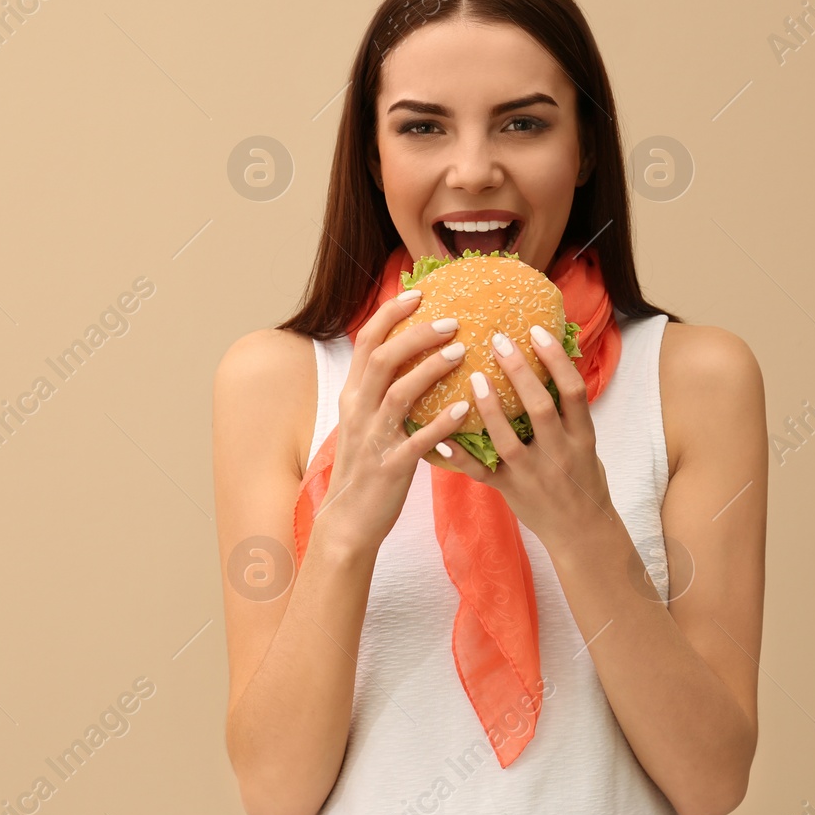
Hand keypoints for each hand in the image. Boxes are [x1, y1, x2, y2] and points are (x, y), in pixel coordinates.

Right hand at [313, 289, 473, 556]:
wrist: (349, 521)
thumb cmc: (367, 467)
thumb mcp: (365, 421)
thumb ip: (382, 389)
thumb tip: (412, 356)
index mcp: (353, 395)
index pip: (367, 342)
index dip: (391, 313)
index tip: (419, 293)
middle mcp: (358, 411)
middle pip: (383, 359)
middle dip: (417, 335)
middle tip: (452, 321)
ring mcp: (373, 439)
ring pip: (399, 394)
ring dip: (430, 370)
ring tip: (462, 353)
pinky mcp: (390, 467)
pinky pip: (417, 441)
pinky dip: (441, 424)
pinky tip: (465, 412)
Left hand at [422, 322, 617, 544]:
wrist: (582, 532)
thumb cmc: (583, 478)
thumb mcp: (585, 442)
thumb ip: (567, 411)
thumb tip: (549, 360)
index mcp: (582, 437)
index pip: (573, 391)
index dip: (556, 359)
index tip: (536, 331)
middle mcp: (559, 454)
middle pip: (540, 407)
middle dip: (519, 372)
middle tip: (498, 340)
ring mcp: (533, 474)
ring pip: (508, 440)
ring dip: (489, 408)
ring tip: (474, 377)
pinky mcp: (510, 491)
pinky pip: (481, 474)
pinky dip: (459, 458)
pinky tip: (440, 441)